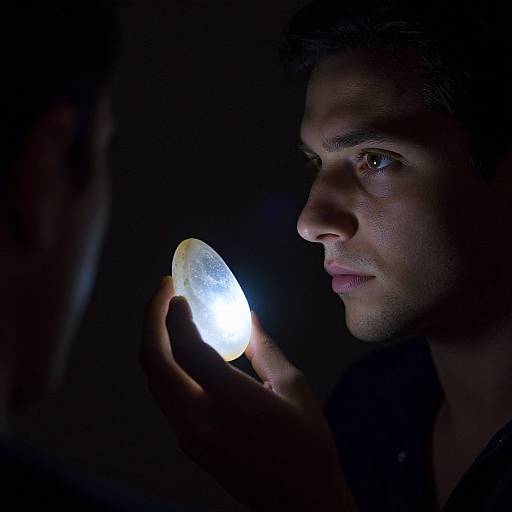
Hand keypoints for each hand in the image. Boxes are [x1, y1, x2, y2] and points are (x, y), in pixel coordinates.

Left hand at [140, 276, 356, 511]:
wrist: (300, 503)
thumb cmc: (308, 444)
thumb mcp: (294, 388)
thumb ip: (265, 348)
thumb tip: (246, 316)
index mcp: (231, 402)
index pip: (187, 348)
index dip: (176, 314)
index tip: (178, 292)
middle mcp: (199, 420)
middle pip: (155, 363)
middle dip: (151, 320)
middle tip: (163, 293)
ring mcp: (189, 436)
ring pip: (155, 381)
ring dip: (155, 343)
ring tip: (168, 316)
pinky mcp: (189, 445)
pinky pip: (165, 396)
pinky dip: (166, 366)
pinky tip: (182, 351)